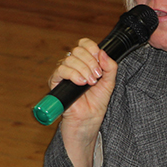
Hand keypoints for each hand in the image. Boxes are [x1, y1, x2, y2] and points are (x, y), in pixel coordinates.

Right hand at [49, 39, 117, 166]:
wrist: (88, 122)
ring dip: (83, 70)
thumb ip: (110, 67)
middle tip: (97, 76)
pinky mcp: (55, 83)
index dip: (91, 47)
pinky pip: (60, 70)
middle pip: (77, 50)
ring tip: (90, 83)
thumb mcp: (109, 83)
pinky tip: (81, 83)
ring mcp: (63, 74)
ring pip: (69, 59)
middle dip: (90, 62)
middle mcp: (73, 66)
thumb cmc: (96, 104)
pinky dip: (73, 74)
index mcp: (85, 63)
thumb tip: (103, 52)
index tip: (99, 58)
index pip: (83, 44)